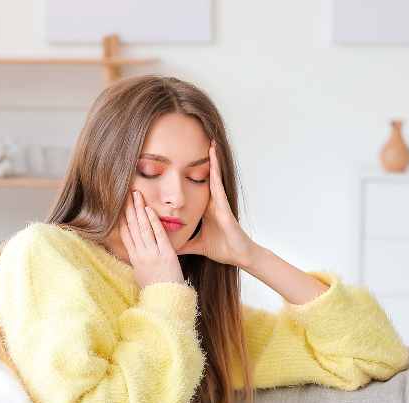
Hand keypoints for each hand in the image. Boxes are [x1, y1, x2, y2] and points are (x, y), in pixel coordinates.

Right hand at [120, 190, 185, 288]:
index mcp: (134, 259)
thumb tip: (135, 249)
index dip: (122, 218)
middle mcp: (141, 255)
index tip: (120, 205)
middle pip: (132, 227)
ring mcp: (152, 254)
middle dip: (129, 209)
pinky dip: (152, 221)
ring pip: (142, 228)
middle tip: (126, 193)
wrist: (166, 300)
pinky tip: (148, 210)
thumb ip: (138, 260)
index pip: (125, 234)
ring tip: (136, 195)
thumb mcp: (141, 274)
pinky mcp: (165, 255)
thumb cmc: (155, 288)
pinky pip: (158, 235)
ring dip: (139, 210)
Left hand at [178, 140, 259, 267]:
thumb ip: (183, 244)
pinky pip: (218, 185)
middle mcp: (212, 203)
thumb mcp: (196, 245)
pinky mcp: (224, 206)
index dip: (188, 175)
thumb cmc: (223, 249)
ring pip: (213, 177)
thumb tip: (169, 247)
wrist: (239, 256)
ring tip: (210, 143)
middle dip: (202, 161)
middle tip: (198, 141)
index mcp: (205, 210)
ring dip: (212, 160)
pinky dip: (215, 172)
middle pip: (204, 177)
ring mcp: (219, 203)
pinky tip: (213, 159)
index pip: (194, 188)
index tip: (179, 162)